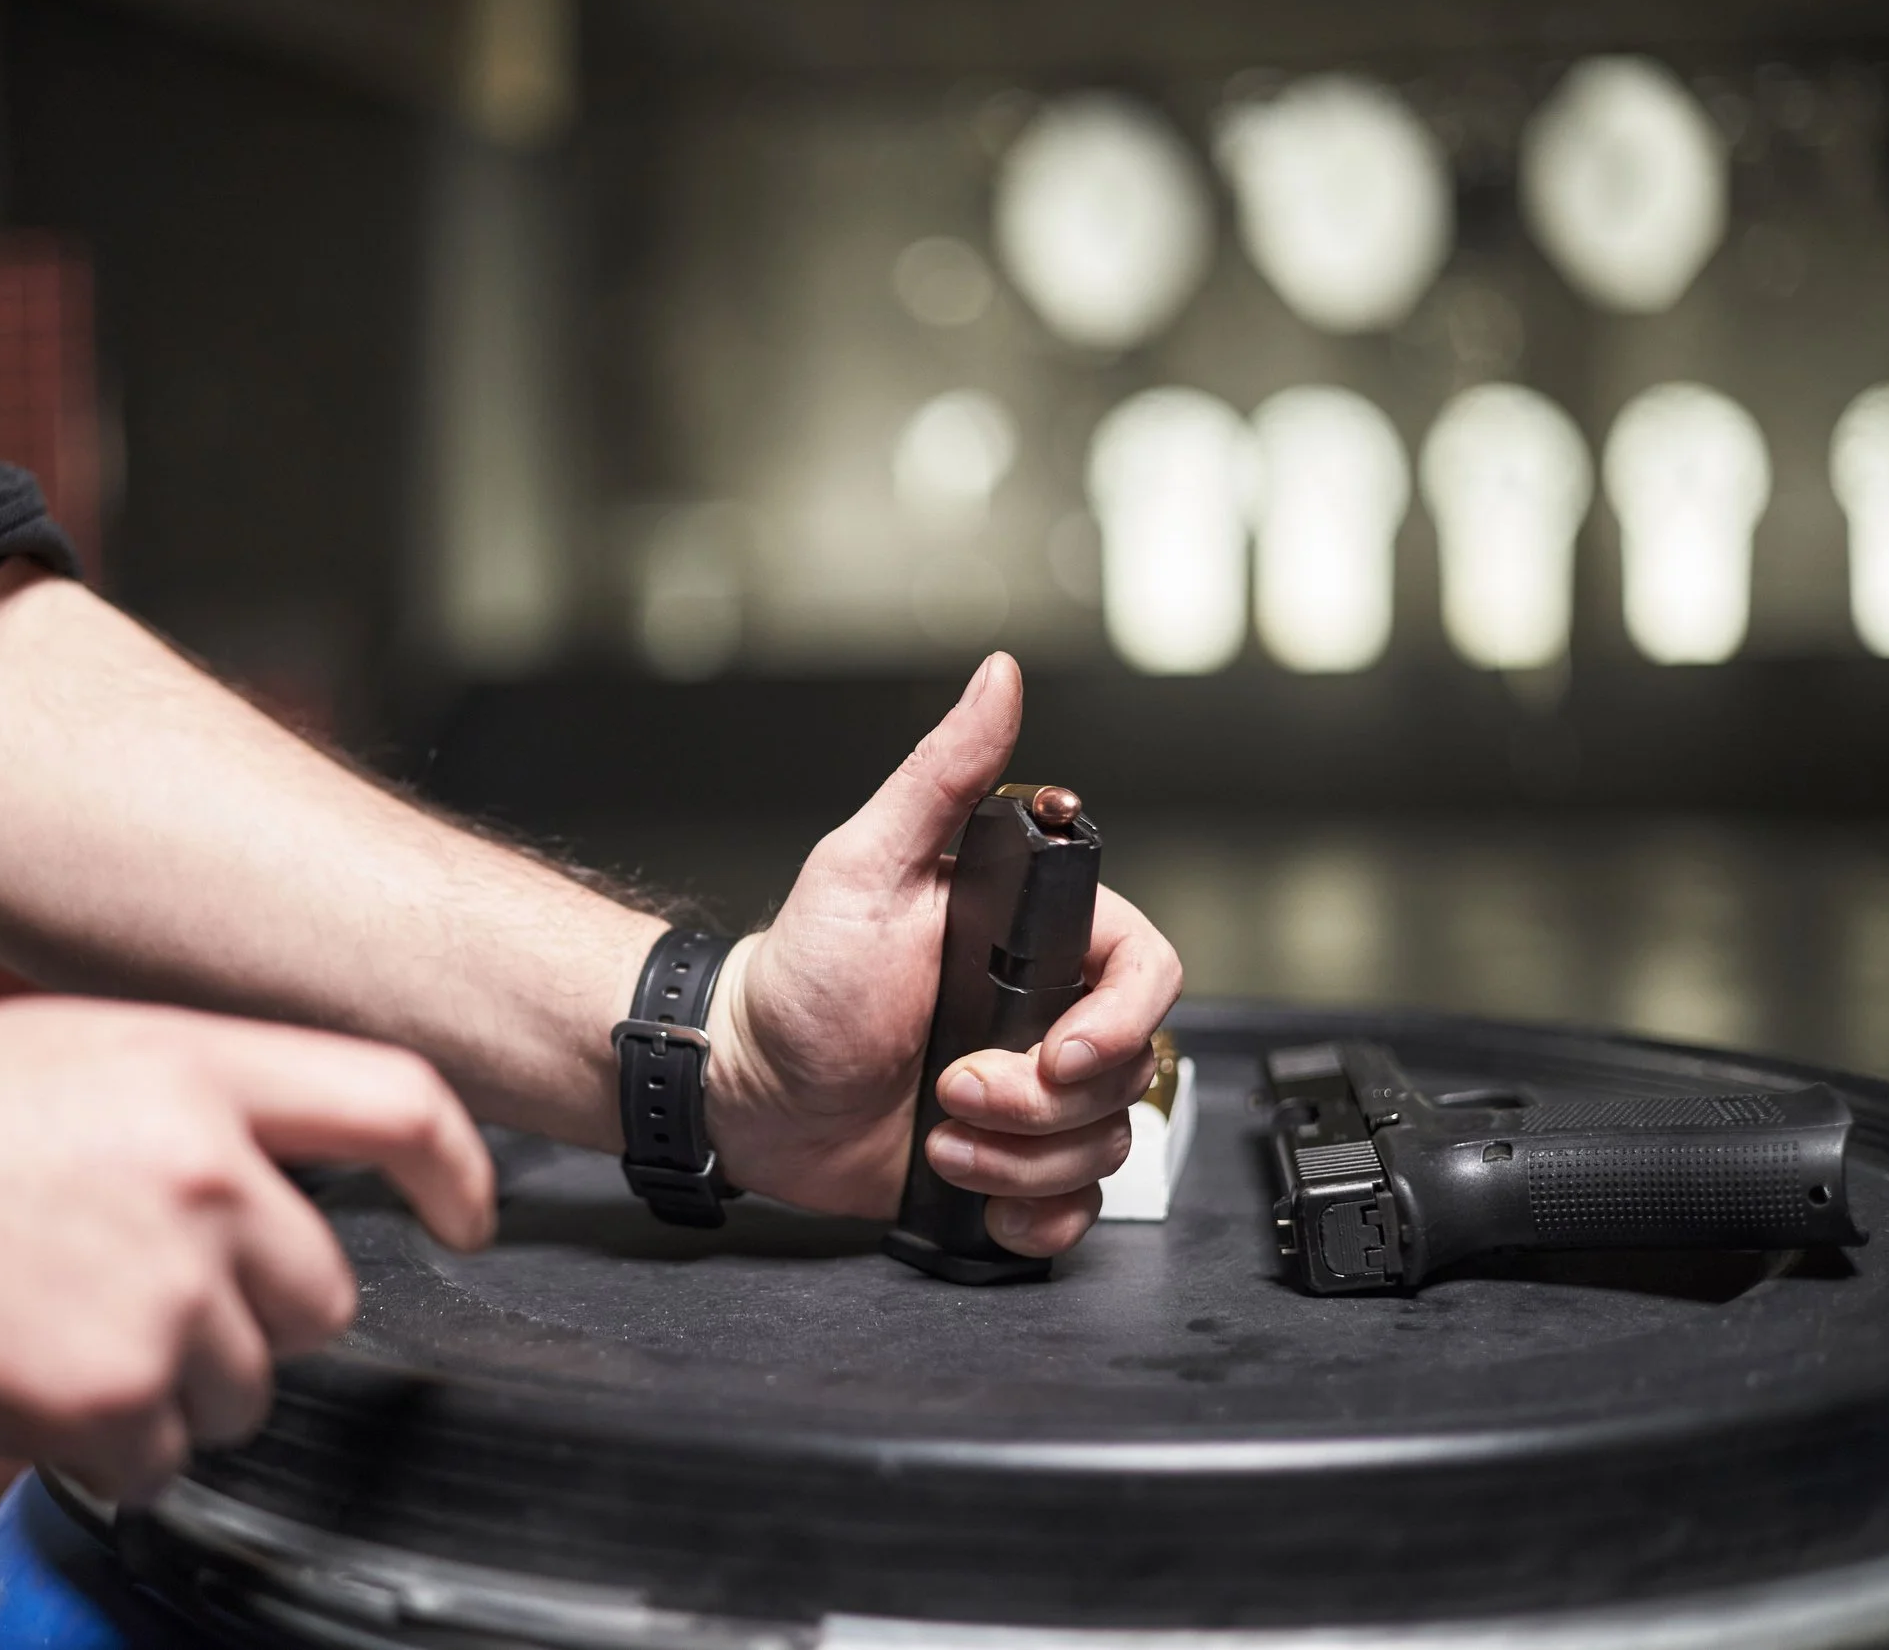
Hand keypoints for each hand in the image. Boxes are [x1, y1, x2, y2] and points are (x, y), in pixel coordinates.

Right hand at [0, 998, 492, 1502]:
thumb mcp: (63, 1052)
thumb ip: (182, 1103)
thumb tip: (256, 1170)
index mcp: (195, 1070)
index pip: (395, 1102)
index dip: (455, 1166)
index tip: (463, 1215)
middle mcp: (205, 1173)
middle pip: (322, 1293)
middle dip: (252, 1322)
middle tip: (143, 1307)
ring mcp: (165, 1288)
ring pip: (245, 1391)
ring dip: (170, 1392)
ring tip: (51, 1334)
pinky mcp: (110, 1393)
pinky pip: (159, 1461)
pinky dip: (102, 1450)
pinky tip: (21, 1387)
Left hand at [704, 654, 1182, 1255]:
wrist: (742, 1089)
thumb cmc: (794, 977)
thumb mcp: (862, 863)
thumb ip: (940, 774)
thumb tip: (995, 679)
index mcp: (1034, 941)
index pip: (1145, 972)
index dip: (1118, 1019)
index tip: (1057, 1049)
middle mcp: (1043, 1016)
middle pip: (1129, 1070)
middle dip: (1040, 1102)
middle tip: (952, 1086)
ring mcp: (1029, 1095)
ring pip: (1104, 1142)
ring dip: (1018, 1156)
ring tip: (938, 1130)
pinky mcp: (1006, 1164)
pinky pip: (1071, 1207)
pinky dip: (1030, 1210)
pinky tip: (970, 1186)